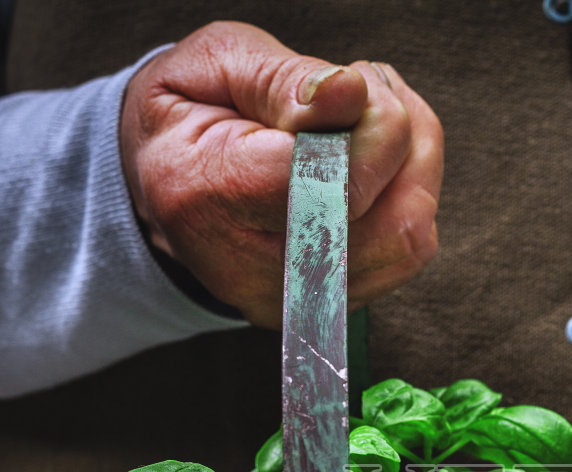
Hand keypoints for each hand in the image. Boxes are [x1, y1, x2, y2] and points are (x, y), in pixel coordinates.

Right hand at [119, 22, 442, 325]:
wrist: (157, 182)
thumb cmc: (189, 111)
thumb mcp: (216, 64)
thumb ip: (284, 80)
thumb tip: (350, 95)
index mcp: (206, 192)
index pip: (331, 181)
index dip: (372, 125)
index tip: (355, 80)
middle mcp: (249, 267)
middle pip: (389, 220)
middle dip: (404, 137)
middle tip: (367, 91)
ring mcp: (289, 300)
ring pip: (409, 241)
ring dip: (414, 166)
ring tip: (372, 120)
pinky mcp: (321, 308)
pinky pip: (403, 255)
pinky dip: (405, 198)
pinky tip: (372, 160)